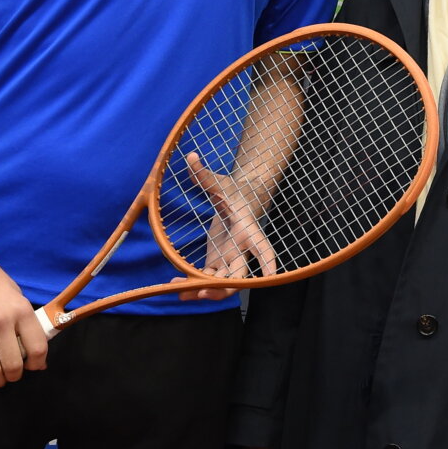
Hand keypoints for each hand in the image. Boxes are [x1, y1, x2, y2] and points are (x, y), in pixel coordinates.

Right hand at [0, 251, 47, 398]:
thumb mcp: (17, 297)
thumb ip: (26, 324)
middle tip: (14, 375)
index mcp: (21, 311)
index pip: (37, 348)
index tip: (35, 366)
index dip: (38, 363)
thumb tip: (36, 355)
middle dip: (16, 376)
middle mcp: (1, 322)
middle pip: (14, 364)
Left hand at [180, 151, 278, 300]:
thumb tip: (190, 156)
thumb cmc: (233, 190)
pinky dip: (194, 284)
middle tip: (203, 291)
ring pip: (222, 284)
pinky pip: (208, 279)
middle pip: (239, 276)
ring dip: (204, 291)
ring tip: (180, 292)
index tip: (271, 276)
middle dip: (223, 288)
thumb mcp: (219, 182)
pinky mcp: (218, 260)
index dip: (267, 262)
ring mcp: (231, 257)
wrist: (240, 199)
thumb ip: (204, 174)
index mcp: (247, 230)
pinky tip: (176, 285)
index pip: (262, 247)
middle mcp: (242, 249)